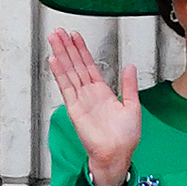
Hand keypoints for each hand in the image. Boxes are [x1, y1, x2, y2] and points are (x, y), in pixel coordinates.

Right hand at [45, 29, 142, 185]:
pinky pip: (66, 87)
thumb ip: (129, 86)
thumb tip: (130, 67)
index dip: (82, 50)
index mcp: (103, 92)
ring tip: (54, 39)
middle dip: (68, 47)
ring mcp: (80, 100)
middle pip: (75, 65)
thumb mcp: (132, 106)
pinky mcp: (74, 108)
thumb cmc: (125, 137)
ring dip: (61, 55)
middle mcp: (89, 94)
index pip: (89, 65)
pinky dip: (60, 73)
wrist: (117, 154)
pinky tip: (54, 60)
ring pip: (69, 72)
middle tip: (59, 31)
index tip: (75, 36)